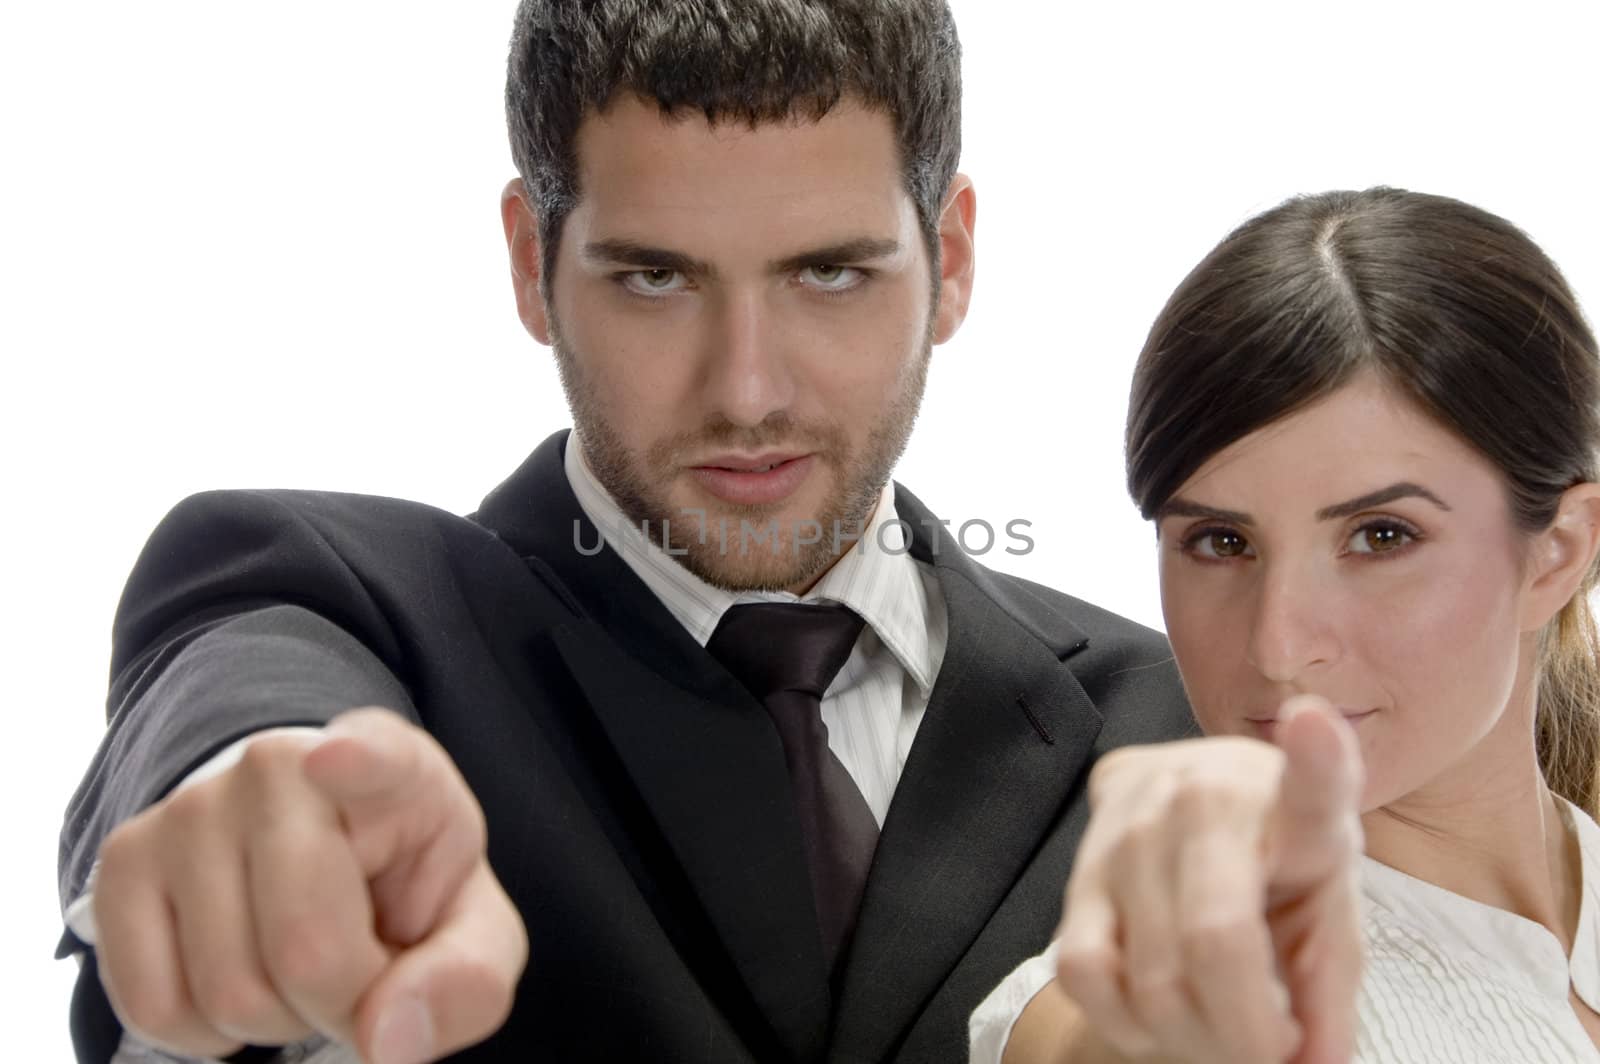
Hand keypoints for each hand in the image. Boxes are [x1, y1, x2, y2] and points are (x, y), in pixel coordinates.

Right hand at [91, 708, 527, 1063]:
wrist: (322, 853)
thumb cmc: (403, 890)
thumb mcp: (470, 930)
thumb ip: (466, 980)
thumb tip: (391, 1039)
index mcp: (396, 767)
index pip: (377, 755)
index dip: (358, 760)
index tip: (336, 759)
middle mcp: (282, 766)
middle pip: (306, 950)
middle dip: (342, 1005)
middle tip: (359, 972)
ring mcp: (192, 807)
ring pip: (227, 993)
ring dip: (276, 1022)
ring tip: (301, 966)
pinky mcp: (125, 858)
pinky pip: (154, 1007)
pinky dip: (206, 1034)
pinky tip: (243, 978)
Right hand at [1054, 695, 1363, 1063]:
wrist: (1189, 805)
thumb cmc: (1277, 865)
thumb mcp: (1326, 908)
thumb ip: (1331, 988)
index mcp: (1286, 798)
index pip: (1307, 778)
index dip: (1316, 755)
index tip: (1316, 721)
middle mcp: (1199, 799)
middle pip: (1217, 942)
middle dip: (1250, 1037)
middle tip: (1272, 1051)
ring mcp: (1126, 831)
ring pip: (1150, 977)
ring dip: (1194, 1040)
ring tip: (1223, 1036)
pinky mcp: (1075, 873)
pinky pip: (1084, 975)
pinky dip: (1127, 1023)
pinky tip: (1160, 1018)